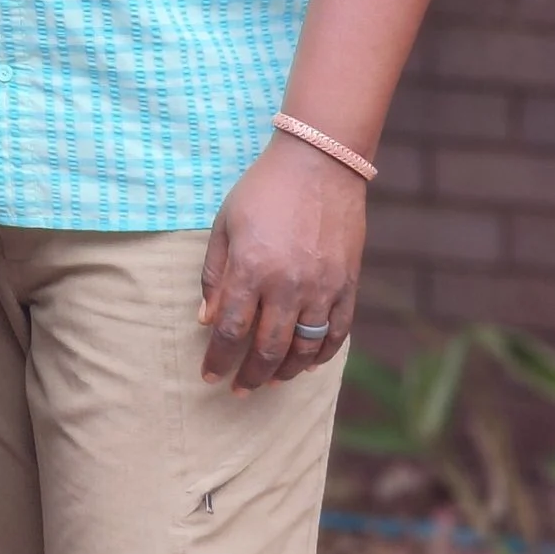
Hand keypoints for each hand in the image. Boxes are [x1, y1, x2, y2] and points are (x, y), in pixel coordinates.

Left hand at [197, 133, 364, 392]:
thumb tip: (206, 319)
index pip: (231, 330)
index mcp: (252, 269)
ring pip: (304, 349)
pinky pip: (337, 334)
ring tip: (269, 380)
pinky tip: (306, 363)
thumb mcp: (225, 225)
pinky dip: (321, 356)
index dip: (218, 358)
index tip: (209, 376)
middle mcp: (288, 286)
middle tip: (238, 389)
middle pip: (268, 349)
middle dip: (250, 376)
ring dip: (284, 371)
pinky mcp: (347, 285)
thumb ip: (215, 275)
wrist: (318, 164)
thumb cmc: (263, 190)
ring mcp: (322, 288)